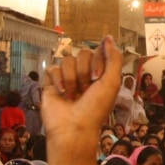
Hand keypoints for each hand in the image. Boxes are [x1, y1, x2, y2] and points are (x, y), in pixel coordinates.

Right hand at [42, 37, 123, 159]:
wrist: (73, 128)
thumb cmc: (95, 108)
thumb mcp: (112, 82)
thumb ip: (114, 58)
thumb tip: (108, 37)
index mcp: (100, 74)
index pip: (97, 52)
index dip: (97, 62)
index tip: (97, 79)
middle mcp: (84, 74)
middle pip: (82, 54)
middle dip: (84, 72)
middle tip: (85, 90)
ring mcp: (67, 78)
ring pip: (67, 60)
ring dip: (72, 78)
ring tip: (73, 95)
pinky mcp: (51, 83)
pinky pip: (52, 69)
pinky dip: (58, 80)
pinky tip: (62, 93)